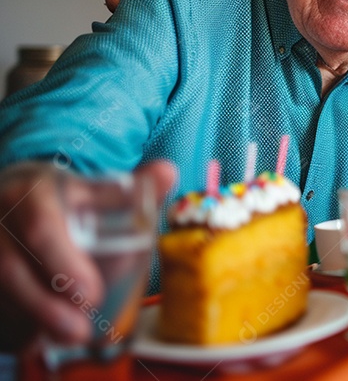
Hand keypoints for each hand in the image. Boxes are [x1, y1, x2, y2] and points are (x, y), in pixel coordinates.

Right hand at [0, 161, 174, 351]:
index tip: (92, 293)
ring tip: (70, 336)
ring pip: (0, 287)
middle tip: (80, 330)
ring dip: (32, 316)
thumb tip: (168, 173)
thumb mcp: (91, 188)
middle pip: (10, 268)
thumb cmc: (61, 199)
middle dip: (44, 304)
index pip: (41, 227)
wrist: (12, 198)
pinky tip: (38, 337)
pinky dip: (14, 322)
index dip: (63, 263)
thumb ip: (132, 188)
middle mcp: (0, 220)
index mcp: (32, 193)